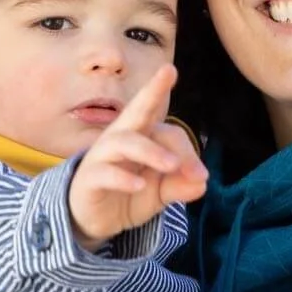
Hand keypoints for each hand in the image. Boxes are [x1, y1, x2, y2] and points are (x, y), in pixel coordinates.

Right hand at [69, 65, 207, 249]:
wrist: (94, 220)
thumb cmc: (130, 194)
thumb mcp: (160, 192)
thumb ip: (180, 185)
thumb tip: (201, 183)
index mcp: (143, 137)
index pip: (169, 133)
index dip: (188, 152)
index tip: (202, 176)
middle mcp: (121, 138)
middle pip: (137, 109)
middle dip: (152, 90)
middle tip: (169, 71)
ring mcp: (102, 156)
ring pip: (123, 141)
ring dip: (150, 151)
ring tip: (171, 165)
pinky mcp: (89, 178)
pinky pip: (104, 172)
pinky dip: (123, 177)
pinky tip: (138, 185)